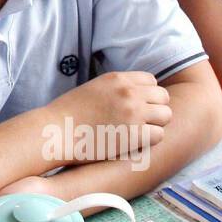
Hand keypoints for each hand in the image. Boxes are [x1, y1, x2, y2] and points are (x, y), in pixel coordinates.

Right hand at [44, 71, 170, 163]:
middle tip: (142, 122)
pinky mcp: (134, 135)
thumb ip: (115, 88)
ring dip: (155, 125)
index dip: (148, 95)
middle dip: (155, 109)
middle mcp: (129, 93)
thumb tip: (133, 95)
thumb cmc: (68, 113)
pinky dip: (149, 140)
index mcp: (118, 79)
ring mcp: (133, 113)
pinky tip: (134, 143)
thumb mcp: (93, 88)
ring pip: (166, 116)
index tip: (139, 106)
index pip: (152, 81)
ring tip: (139, 133)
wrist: (55, 131)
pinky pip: (158, 135)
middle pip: (163, 98)